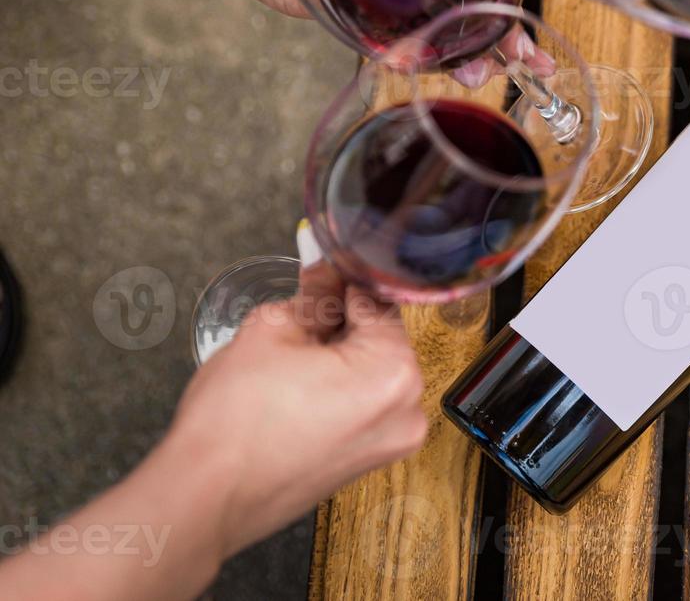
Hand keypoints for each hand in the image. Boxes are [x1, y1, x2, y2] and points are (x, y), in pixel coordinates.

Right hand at [163, 286, 426, 559]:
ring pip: (372, 372)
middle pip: (380, 339)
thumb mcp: (271, 330)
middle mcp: (406, 410)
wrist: (205, 497)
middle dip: (341, 319)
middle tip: (300, 306)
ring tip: (291, 350)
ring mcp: (390, 442)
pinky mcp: (368, 460)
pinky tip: (298, 383)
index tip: (322, 272)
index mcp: (394, 372)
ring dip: (339, 353)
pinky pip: (364, 405)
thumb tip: (325, 279)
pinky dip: (338, 387)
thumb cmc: (233, 425)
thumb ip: (311, 297)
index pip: (378, 302)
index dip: (343, 281)